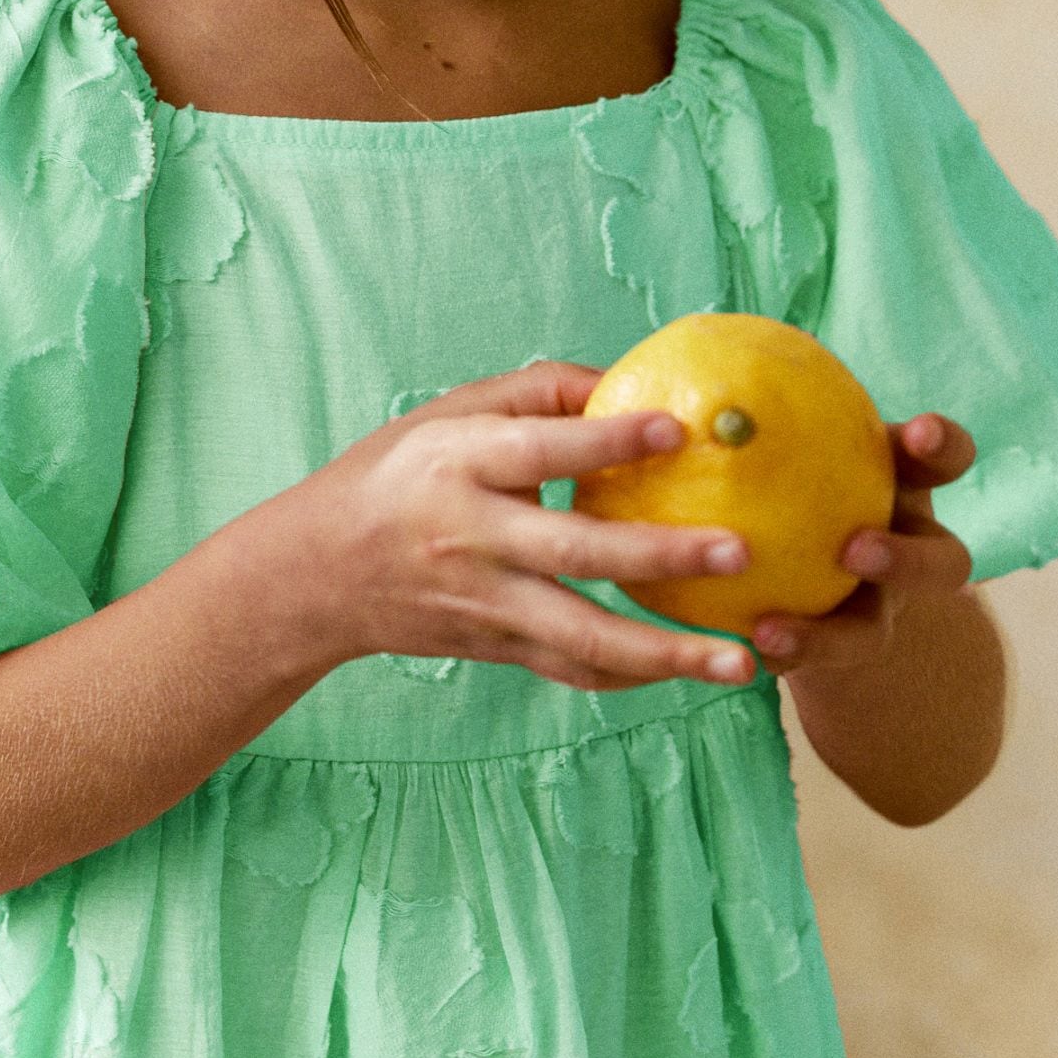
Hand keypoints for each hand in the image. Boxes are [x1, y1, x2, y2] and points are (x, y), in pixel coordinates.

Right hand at [288, 360, 761, 694]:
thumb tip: (628, 382)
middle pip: (575, 551)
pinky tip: (691, 670)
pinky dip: (635, 675)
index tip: (677, 427)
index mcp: (460, 463)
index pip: (539, 449)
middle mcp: (473, 536)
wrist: (318, 574)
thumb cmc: (396, 474)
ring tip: (739, 661)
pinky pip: (574, 670)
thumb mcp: (446, 414)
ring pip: (583, 637)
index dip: (606, 439)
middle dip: (662, 555)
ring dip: (666, 653)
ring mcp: (486, 603)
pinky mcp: (497, 647)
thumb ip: (536, 392)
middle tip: (738, 551)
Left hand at [748, 413, 977, 678]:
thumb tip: (709, 349)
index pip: (945, 459)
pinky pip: (808, 663)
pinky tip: (728, 647)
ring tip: (769, 629)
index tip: (919, 431)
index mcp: (905, 485)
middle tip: (854, 549)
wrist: (801, 558)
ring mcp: (876, 610)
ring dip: (828, 635)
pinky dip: (773, 653)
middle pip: (944, 564)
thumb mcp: (792, 435)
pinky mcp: (833, 652)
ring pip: (872, 633)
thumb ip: (769, 409)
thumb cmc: (792, 466)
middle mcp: (907, 551)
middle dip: (908, 559)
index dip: (943, 445)